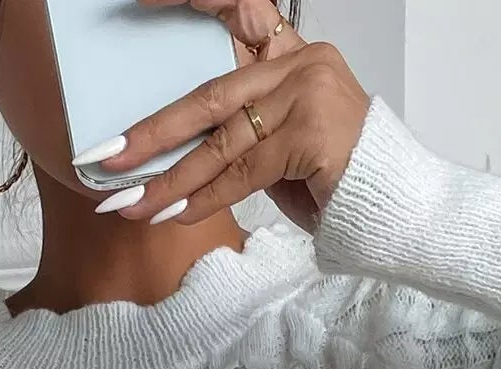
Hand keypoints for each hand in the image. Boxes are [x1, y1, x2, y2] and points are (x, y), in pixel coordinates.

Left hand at [77, 1, 370, 232]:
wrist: (392, 208)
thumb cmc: (335, 182)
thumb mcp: (281, 147)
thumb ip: (239, 136)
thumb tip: (170, 157)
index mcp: (291, 55)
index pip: (235, 15)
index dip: (190, 2)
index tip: (138, 3)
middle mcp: (301, 64)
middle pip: (210, 97)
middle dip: (153, 133)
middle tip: (108, 157)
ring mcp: (309, 94)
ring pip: (221, 143)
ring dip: (171, 181)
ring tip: (132, 204)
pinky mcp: (313, 131)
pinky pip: (243, 171)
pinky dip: (205, 199)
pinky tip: (174, 215)